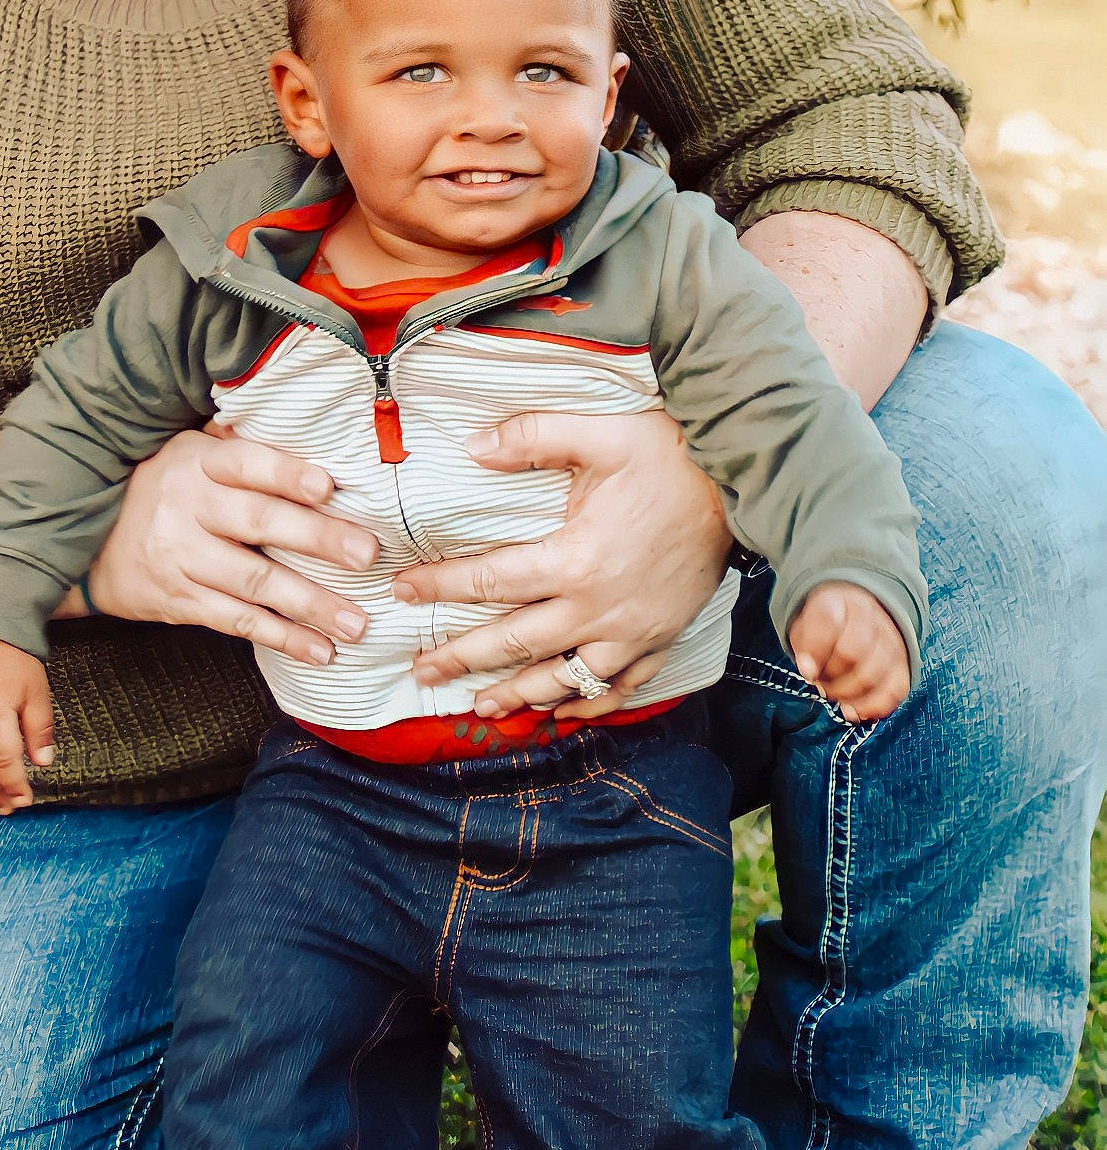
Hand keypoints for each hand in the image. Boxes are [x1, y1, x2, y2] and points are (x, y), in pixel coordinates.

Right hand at [82, 430, 377, 665]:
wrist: (85, 545)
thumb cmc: (160, 491)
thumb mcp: (187, 453)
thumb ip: (238, 443)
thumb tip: (306, 423)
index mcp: (197, 462)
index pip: (246, 463)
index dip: (285, 473)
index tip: (327, 485)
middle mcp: (187, 508)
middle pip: (259, 521)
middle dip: (317, 538)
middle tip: (366, 554)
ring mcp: (182, 558)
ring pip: (254, 581)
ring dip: (310, 604)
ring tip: (356, 622)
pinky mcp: (179, 601)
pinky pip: (237, 621)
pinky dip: (282, 638)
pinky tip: (320, 650)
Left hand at [396, 411, 731, 718]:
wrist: (743, 484)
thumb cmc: (670, 456)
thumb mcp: (600, 434)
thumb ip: (531, 438)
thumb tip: (473, 446)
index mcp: (575, 559)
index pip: (491, 580)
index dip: (442, 587)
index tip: (405, 592)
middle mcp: (599, 608)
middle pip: (515, 643)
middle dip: (462, 658)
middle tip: (421, 671)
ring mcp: (631, 633)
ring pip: (564, 679)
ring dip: (518, 695)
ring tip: (481, 706)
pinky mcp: (661, 640)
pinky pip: (620, 689)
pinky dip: (589, 707)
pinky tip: (562, 714)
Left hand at [789, 582, 910, 721]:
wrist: (861, 617)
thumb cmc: (828, 628)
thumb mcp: (806, 626)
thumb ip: (805, 645)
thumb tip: (809, 671)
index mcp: (842, 602)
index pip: (829, 622)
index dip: (816, 650)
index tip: (807, 669)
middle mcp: (872, 619)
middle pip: (852, 654)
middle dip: (830, 677)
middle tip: (821, 684)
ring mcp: (892, 642)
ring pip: (872, 676)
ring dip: (847, 695)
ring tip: (836, 695)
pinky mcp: (904, 665)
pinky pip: (894, 691)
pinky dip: (872, 707)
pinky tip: (855, 711)